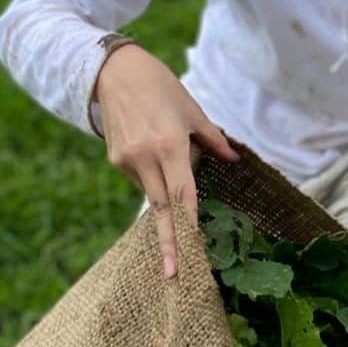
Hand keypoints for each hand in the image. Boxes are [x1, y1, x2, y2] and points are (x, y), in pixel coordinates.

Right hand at [94, 44, 238, 276]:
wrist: (115, 71)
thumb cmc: (161, 87)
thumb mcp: (192, 110)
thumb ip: (213, 139)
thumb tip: (232, 161)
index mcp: (169, 146)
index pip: (183, 195)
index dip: (189, 226)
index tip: (191, 253)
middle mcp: (145, 158)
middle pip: (162, 209)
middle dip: (169, 243)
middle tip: (174, 275)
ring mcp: (127, 161)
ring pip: (153, 193)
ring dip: (166, 194)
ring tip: (168, 154)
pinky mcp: (115, 160)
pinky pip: (141, 180)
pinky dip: (153, 178)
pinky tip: (153, 150)